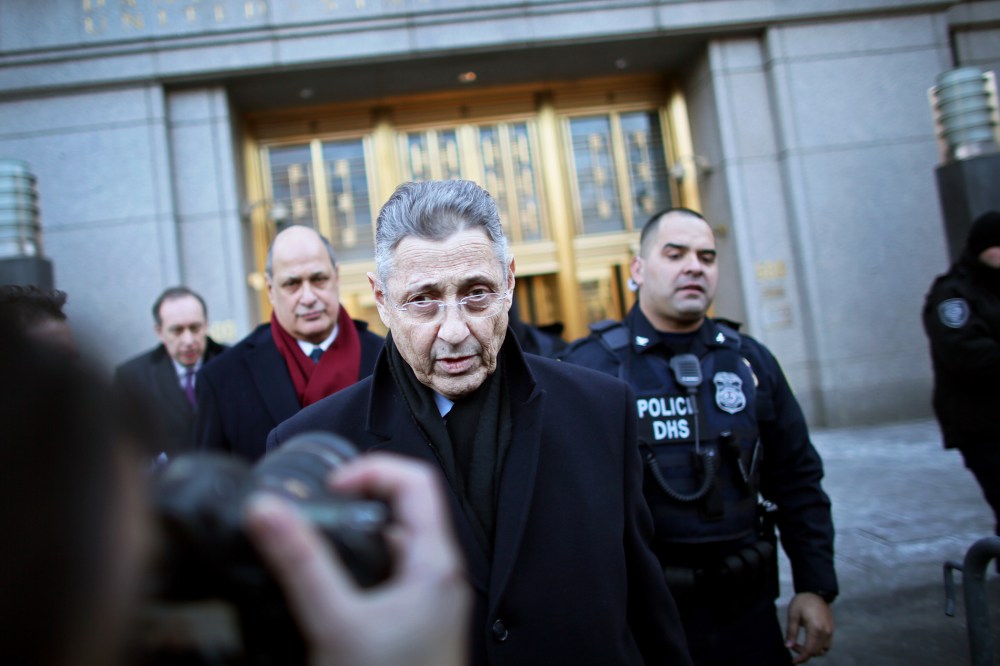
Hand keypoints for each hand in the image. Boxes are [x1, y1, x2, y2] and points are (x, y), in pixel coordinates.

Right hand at [245, 453, 470, 665]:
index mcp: (434, 561)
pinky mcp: (414, 621)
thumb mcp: (336, 623)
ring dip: (355, 534)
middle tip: (313, 510)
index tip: (328, 486)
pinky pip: (389, 573)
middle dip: (356, 500)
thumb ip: (301, 565)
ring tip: (313, 542)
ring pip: (394, 542)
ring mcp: (428, 598)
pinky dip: (358, 564)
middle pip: (403, 507)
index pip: (415, 479)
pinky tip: (327, 584)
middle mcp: (438, 574)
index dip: (371, 470)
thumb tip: (268, 511)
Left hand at [785, 592, 834, 662]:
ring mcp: (830, 631)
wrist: (816, 591)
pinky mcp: (831, 629)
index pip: (809, 650)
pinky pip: (827, 644)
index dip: (801, 658)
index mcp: (816, 629)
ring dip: (812, 651)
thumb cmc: (802, 601)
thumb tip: (788, 647)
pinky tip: (808, 640)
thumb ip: (791, 632)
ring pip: (823, 650)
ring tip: (800, 644)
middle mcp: (826, 632)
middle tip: (792, 646)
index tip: (793, 662)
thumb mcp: (793, 615)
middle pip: (816, 652)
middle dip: (803, 653)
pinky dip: (818, 646)